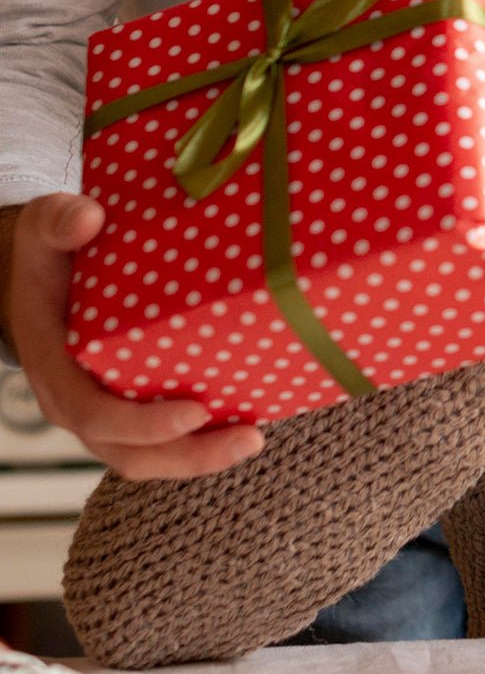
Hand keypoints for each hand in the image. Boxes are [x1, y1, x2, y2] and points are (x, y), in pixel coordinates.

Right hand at [6, 194, 263, 478]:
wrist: (40, 274)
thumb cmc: (49, 253)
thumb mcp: (46, 228)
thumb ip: (61, 221)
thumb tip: (90, 217)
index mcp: (55, 364)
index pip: (94, 412)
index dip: (144, 423)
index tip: (197, 411)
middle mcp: (75, 399)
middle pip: (129, 452)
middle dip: (189, 454)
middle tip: (250, 437)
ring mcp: (102, 409)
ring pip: (146, 456)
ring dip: (200, 456)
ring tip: (254, 438)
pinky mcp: (127, 403)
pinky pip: (158, 439)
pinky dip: (198, 438)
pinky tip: (244, 416)